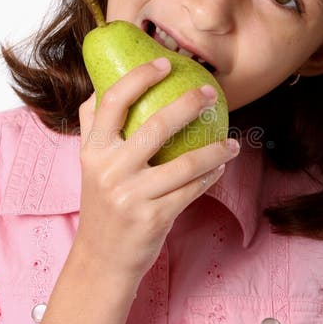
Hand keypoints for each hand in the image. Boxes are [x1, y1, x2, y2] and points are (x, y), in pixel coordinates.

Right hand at [74, 59, 239, 284]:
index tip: (165, 63)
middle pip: (155, 127)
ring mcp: (131, 196)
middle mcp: (109, 170)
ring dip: (215, 149)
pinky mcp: (153, 218)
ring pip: (184, 164)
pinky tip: (220, 166)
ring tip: (232, 142)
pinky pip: (191, 190)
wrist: (102, 259)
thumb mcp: (90, 165)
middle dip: (189, 104)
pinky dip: (210, 176)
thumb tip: (102, 85)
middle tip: (210, 94)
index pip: (112, 102)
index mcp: (92, 151)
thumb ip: (94, 127)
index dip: (140, 77)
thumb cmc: (103, 203)